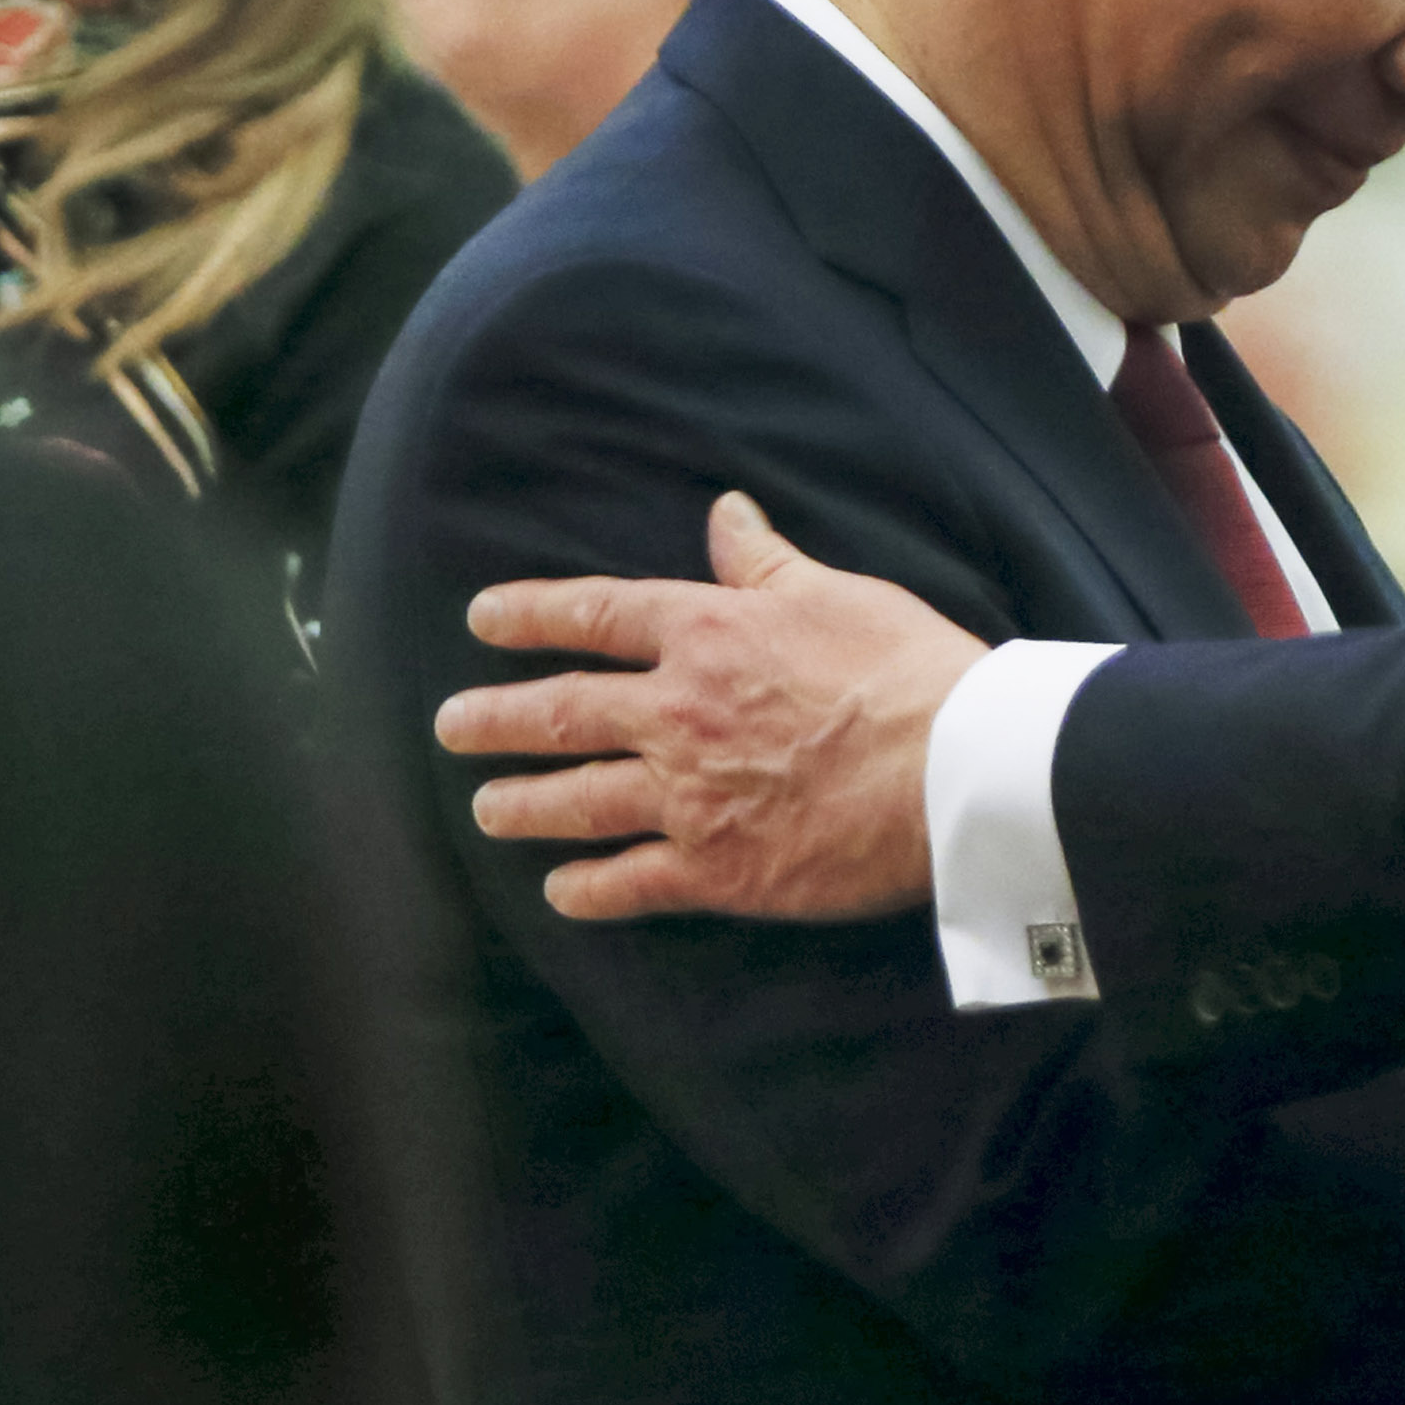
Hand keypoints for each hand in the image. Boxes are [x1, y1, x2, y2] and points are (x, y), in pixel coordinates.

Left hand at [441, 491, 988, 922]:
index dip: (532, 613)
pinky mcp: (718, 869)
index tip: (482, 617)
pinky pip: (631, 882)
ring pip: (578, 800)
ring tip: (486, 809)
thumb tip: (727, 512)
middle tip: (450, 726)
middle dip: (495, 719)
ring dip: (522, 805)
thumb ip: (765, 562)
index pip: (597, 614)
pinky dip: (587, 890)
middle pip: (562, 713)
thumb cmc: (908, 669)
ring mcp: (689, 796)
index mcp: (707, 634)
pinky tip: (560, 892)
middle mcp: (678, 712)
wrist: (953, 769)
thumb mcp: (836, 591)